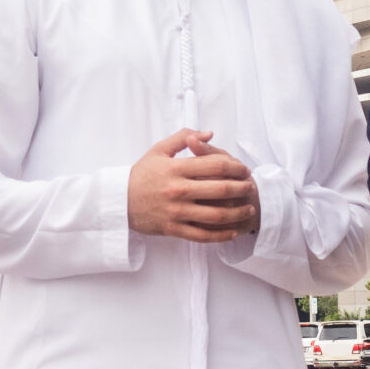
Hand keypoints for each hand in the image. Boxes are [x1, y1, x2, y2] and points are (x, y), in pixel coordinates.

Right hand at [127, 129, 260, 241]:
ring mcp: (176, 212)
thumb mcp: (158, 150)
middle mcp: (178, 190)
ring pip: (215, 215)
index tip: (244, 170)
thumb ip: (183, 138)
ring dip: (237, 213)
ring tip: (248, 210)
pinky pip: (202, 235)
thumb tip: (209, 133)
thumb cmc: (141, 175)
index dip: (235, 166)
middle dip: (241, 189)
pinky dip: (220, 235)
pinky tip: (232, 231)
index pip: (215, 164)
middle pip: (220, 189)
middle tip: (250, 188)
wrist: (119, 202)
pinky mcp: (173, 229)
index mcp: (176, 169)